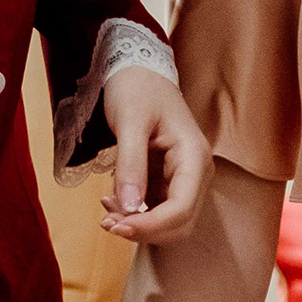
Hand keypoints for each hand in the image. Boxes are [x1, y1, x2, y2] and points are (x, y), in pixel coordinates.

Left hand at [100, 67, 210, 241]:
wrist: (137, 71)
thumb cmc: (137, 89)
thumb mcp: (129, 122)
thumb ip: (130, 164)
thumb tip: (128, 208)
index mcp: (194, 156)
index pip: (181, 209)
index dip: (150, 226)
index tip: (115, 226)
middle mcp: (196, 172)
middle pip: (179, 223)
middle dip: (143, 230)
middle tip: (106, 222)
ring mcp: (183, 179)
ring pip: (168, 222)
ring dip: (137, 224)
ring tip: (106, 207)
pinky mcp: (168, 182)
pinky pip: (156, 210)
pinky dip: (134, 213)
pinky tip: (111, 200)